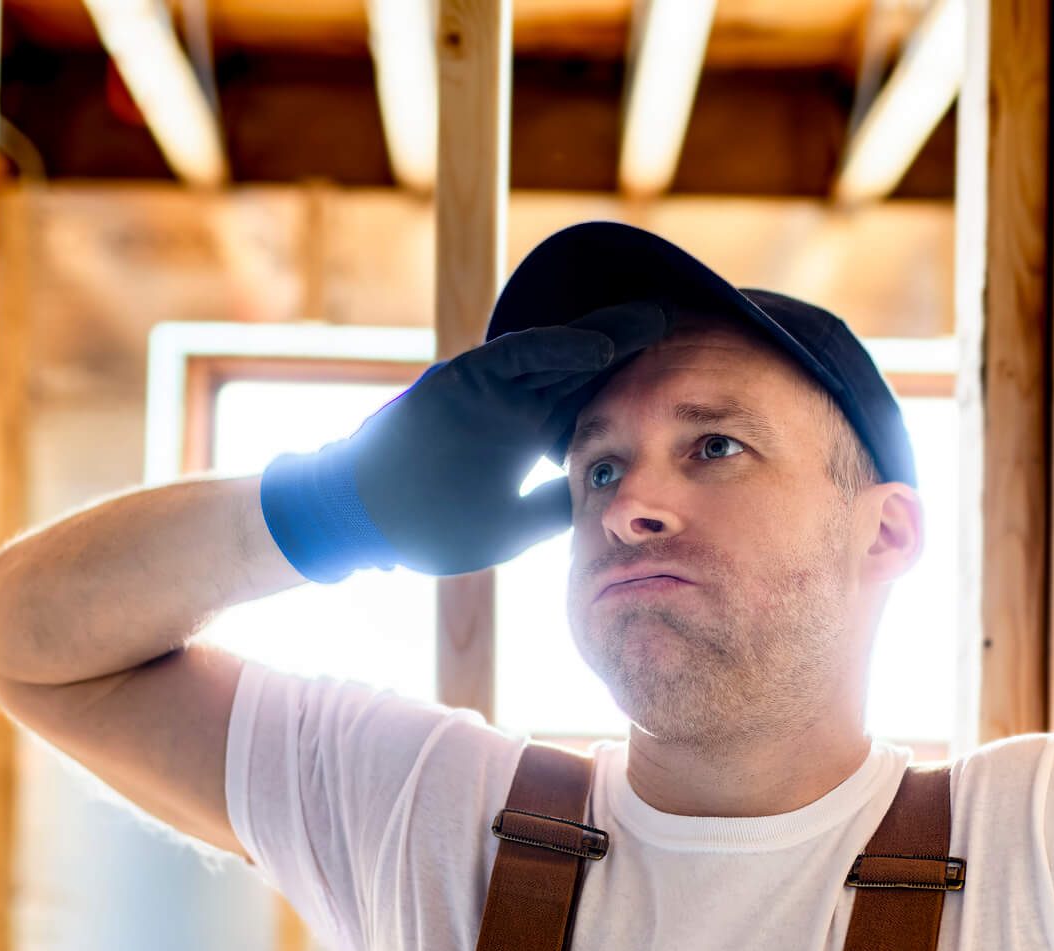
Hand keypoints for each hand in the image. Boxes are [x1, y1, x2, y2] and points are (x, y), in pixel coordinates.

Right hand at [257, 300, 667, 580]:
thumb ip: (555, 507)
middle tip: (691, 333)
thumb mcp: (511, 525)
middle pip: (586, 372)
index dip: (636, 399)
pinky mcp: (466, 376)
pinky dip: (558, 348)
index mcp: (527, 439)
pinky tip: (601, 346)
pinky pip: (518, 355)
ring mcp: (491, 389)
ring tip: (659, 322)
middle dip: (634, 353)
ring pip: (559, 354)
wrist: (362, 520)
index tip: (687, 391)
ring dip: (608, 336)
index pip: (593, 409)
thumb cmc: (429, 526)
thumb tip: (609, 502)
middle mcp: (515, 407)